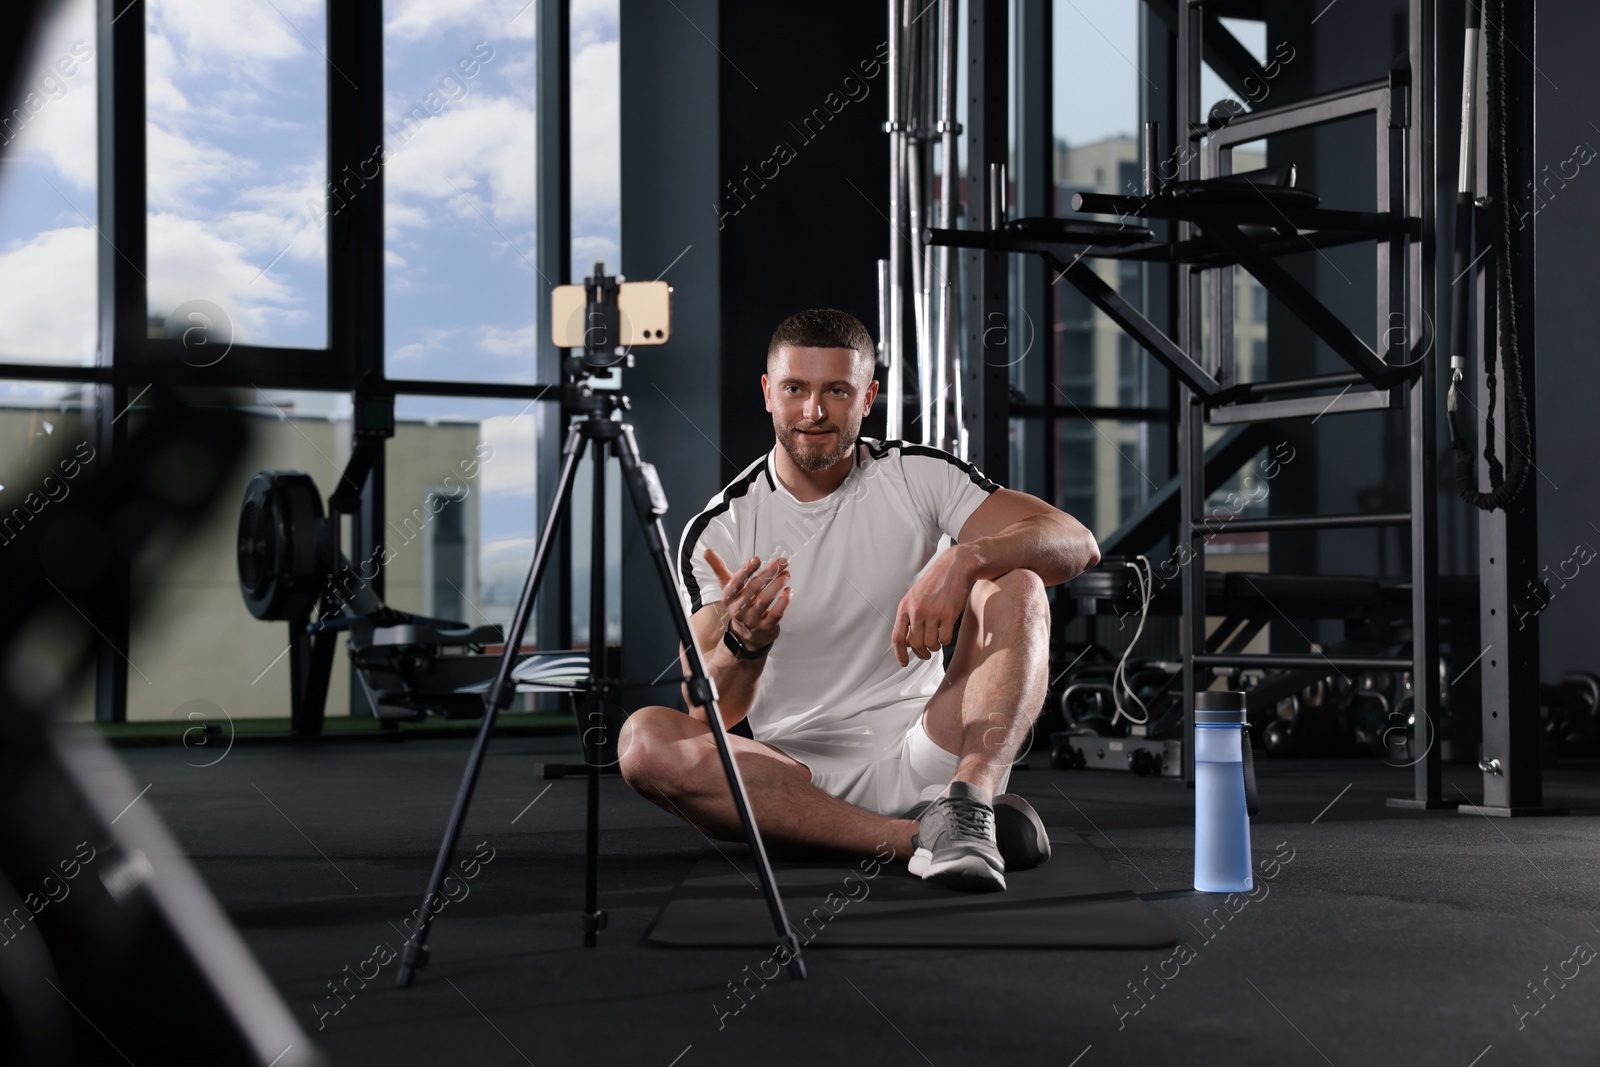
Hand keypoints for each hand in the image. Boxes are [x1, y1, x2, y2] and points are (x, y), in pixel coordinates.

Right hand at [706, 549, 791, 650]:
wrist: (746, 634)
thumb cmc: (739, 604)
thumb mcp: (728, 587)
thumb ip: (719, 568)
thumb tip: (707, 551)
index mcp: (728, 597)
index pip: (735, 582)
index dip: (746, 570)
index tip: (756, 559)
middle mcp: (738, 609)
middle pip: (753, 589)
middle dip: (768, 573)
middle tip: (781, 562)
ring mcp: (752, 619)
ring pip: (765, 600)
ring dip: (777, 585)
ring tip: (786, 574)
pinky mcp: (766, 627)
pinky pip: (775, 614)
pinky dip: (783, 602)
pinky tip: (788, 591)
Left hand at [892, 544, 974, 666]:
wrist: (954, 567)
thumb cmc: (935, 583)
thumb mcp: (915, 596)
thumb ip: (909, 616)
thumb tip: (907, 641)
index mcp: (905, 606)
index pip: (897, 637)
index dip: (900, 654)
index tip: (904, 663)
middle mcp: (916, 610)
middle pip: (914, 644)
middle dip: (921, 653)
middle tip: (926, 654)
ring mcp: (932, 612)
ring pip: (930, 644)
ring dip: (935, 647)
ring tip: (938, 642)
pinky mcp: (949, 614)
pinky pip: (945, 638)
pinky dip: (946, 640)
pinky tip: (946, 633)